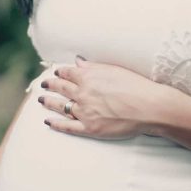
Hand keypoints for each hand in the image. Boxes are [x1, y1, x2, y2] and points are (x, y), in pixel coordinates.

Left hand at [38, 55, 162, 139]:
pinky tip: (48, 121)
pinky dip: (56, 124)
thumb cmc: (135, 86)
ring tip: (41, 100)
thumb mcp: (113, 70)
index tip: (56, 72)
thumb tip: (77, 62)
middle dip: (51, 85)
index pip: (68, 73)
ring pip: (61, 106)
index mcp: (88, 78)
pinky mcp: (90, 128)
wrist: (148, 107)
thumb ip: (92, 67)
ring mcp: (85, 112)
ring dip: (49, 102)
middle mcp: (83, 94)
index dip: (61, 73)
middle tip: (43, 84)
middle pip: (61, 88)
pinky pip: (68, 126)